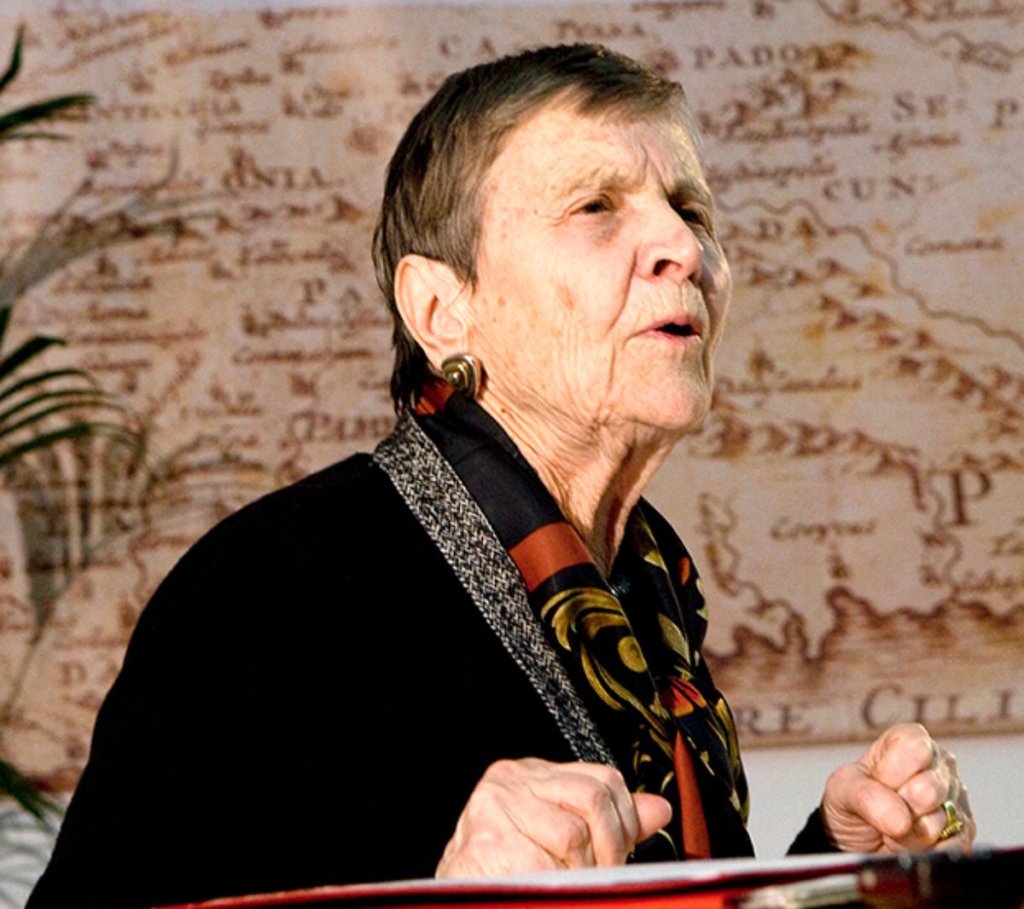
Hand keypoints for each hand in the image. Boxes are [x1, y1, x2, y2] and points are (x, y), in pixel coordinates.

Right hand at [435, 757, 672, 876]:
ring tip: (562, 886)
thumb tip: (658, 809)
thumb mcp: (560, 839)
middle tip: (597, 879)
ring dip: (578, 875)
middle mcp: (509, 780)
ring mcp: (493, 808)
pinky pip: (543, 867)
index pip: (603, 779)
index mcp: (531, 774)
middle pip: (593, 799)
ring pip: (572, 834)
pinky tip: (537, 891)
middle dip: (608, 849)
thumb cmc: (505, 873)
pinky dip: (551, 888)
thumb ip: (607, 823)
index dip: (623, 824)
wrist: (447, 902)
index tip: (618, 857)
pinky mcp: (482, 842)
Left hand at [821, 723, 974, 852]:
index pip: (915, 749)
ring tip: (893, 827)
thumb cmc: (852, 802)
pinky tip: (909, 843)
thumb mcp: (842, 789)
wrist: (857, 841)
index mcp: (911, 740)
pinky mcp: (964, 835)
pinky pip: (950, 848)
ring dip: (907, 834)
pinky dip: (922, 852)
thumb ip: (865, 796)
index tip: (877, 781)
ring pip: (938, 822)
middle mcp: (940, 766)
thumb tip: (900, 821)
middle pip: (929, 788)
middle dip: (899, 807)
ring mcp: (956, 800)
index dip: (891, 772)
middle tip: (886, 808)